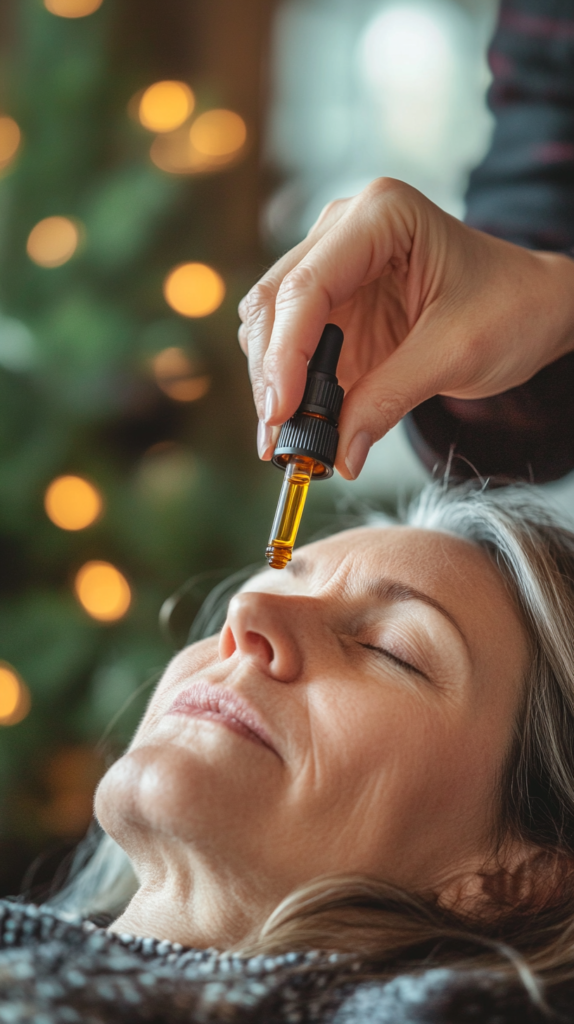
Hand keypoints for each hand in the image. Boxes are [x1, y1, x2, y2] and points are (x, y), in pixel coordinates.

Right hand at [238, 178, 573, 478]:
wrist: (532, 307)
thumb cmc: (510, 308)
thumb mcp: (455, 355)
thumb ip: (389, 400)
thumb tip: (340, 455)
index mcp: (382, 216)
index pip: (308, 285)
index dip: (285, 354)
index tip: (281, 413)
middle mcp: (345, 230)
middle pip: (274, 302)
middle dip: (270, 373)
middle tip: (279, 439)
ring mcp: (333, 263)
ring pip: (269, 323)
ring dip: (271, 381)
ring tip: (292, 438)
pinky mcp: (332, 301)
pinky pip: (289, 344)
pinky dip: (288, 384)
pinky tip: (304, 420)